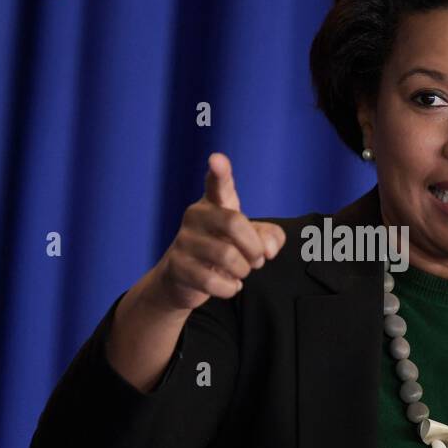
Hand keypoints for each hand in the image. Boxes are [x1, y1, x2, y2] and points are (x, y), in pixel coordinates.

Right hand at [147, 152, 286, 312]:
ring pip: (227, 256)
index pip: (218, 184)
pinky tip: (228, 285)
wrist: (183, 279)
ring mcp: (184, 240)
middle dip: (253, 247)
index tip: (217, 159)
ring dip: (243, 270)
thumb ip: (270, 237)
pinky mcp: (177, 267)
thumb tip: (268, 250)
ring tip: (240, 272)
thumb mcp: (251, 240)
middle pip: (234, 223)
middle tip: (257, 259)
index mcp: (215, 203)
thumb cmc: (222, 250)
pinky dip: (230, 288)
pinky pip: (213, 281)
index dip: (220, 172)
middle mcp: (196, 216)